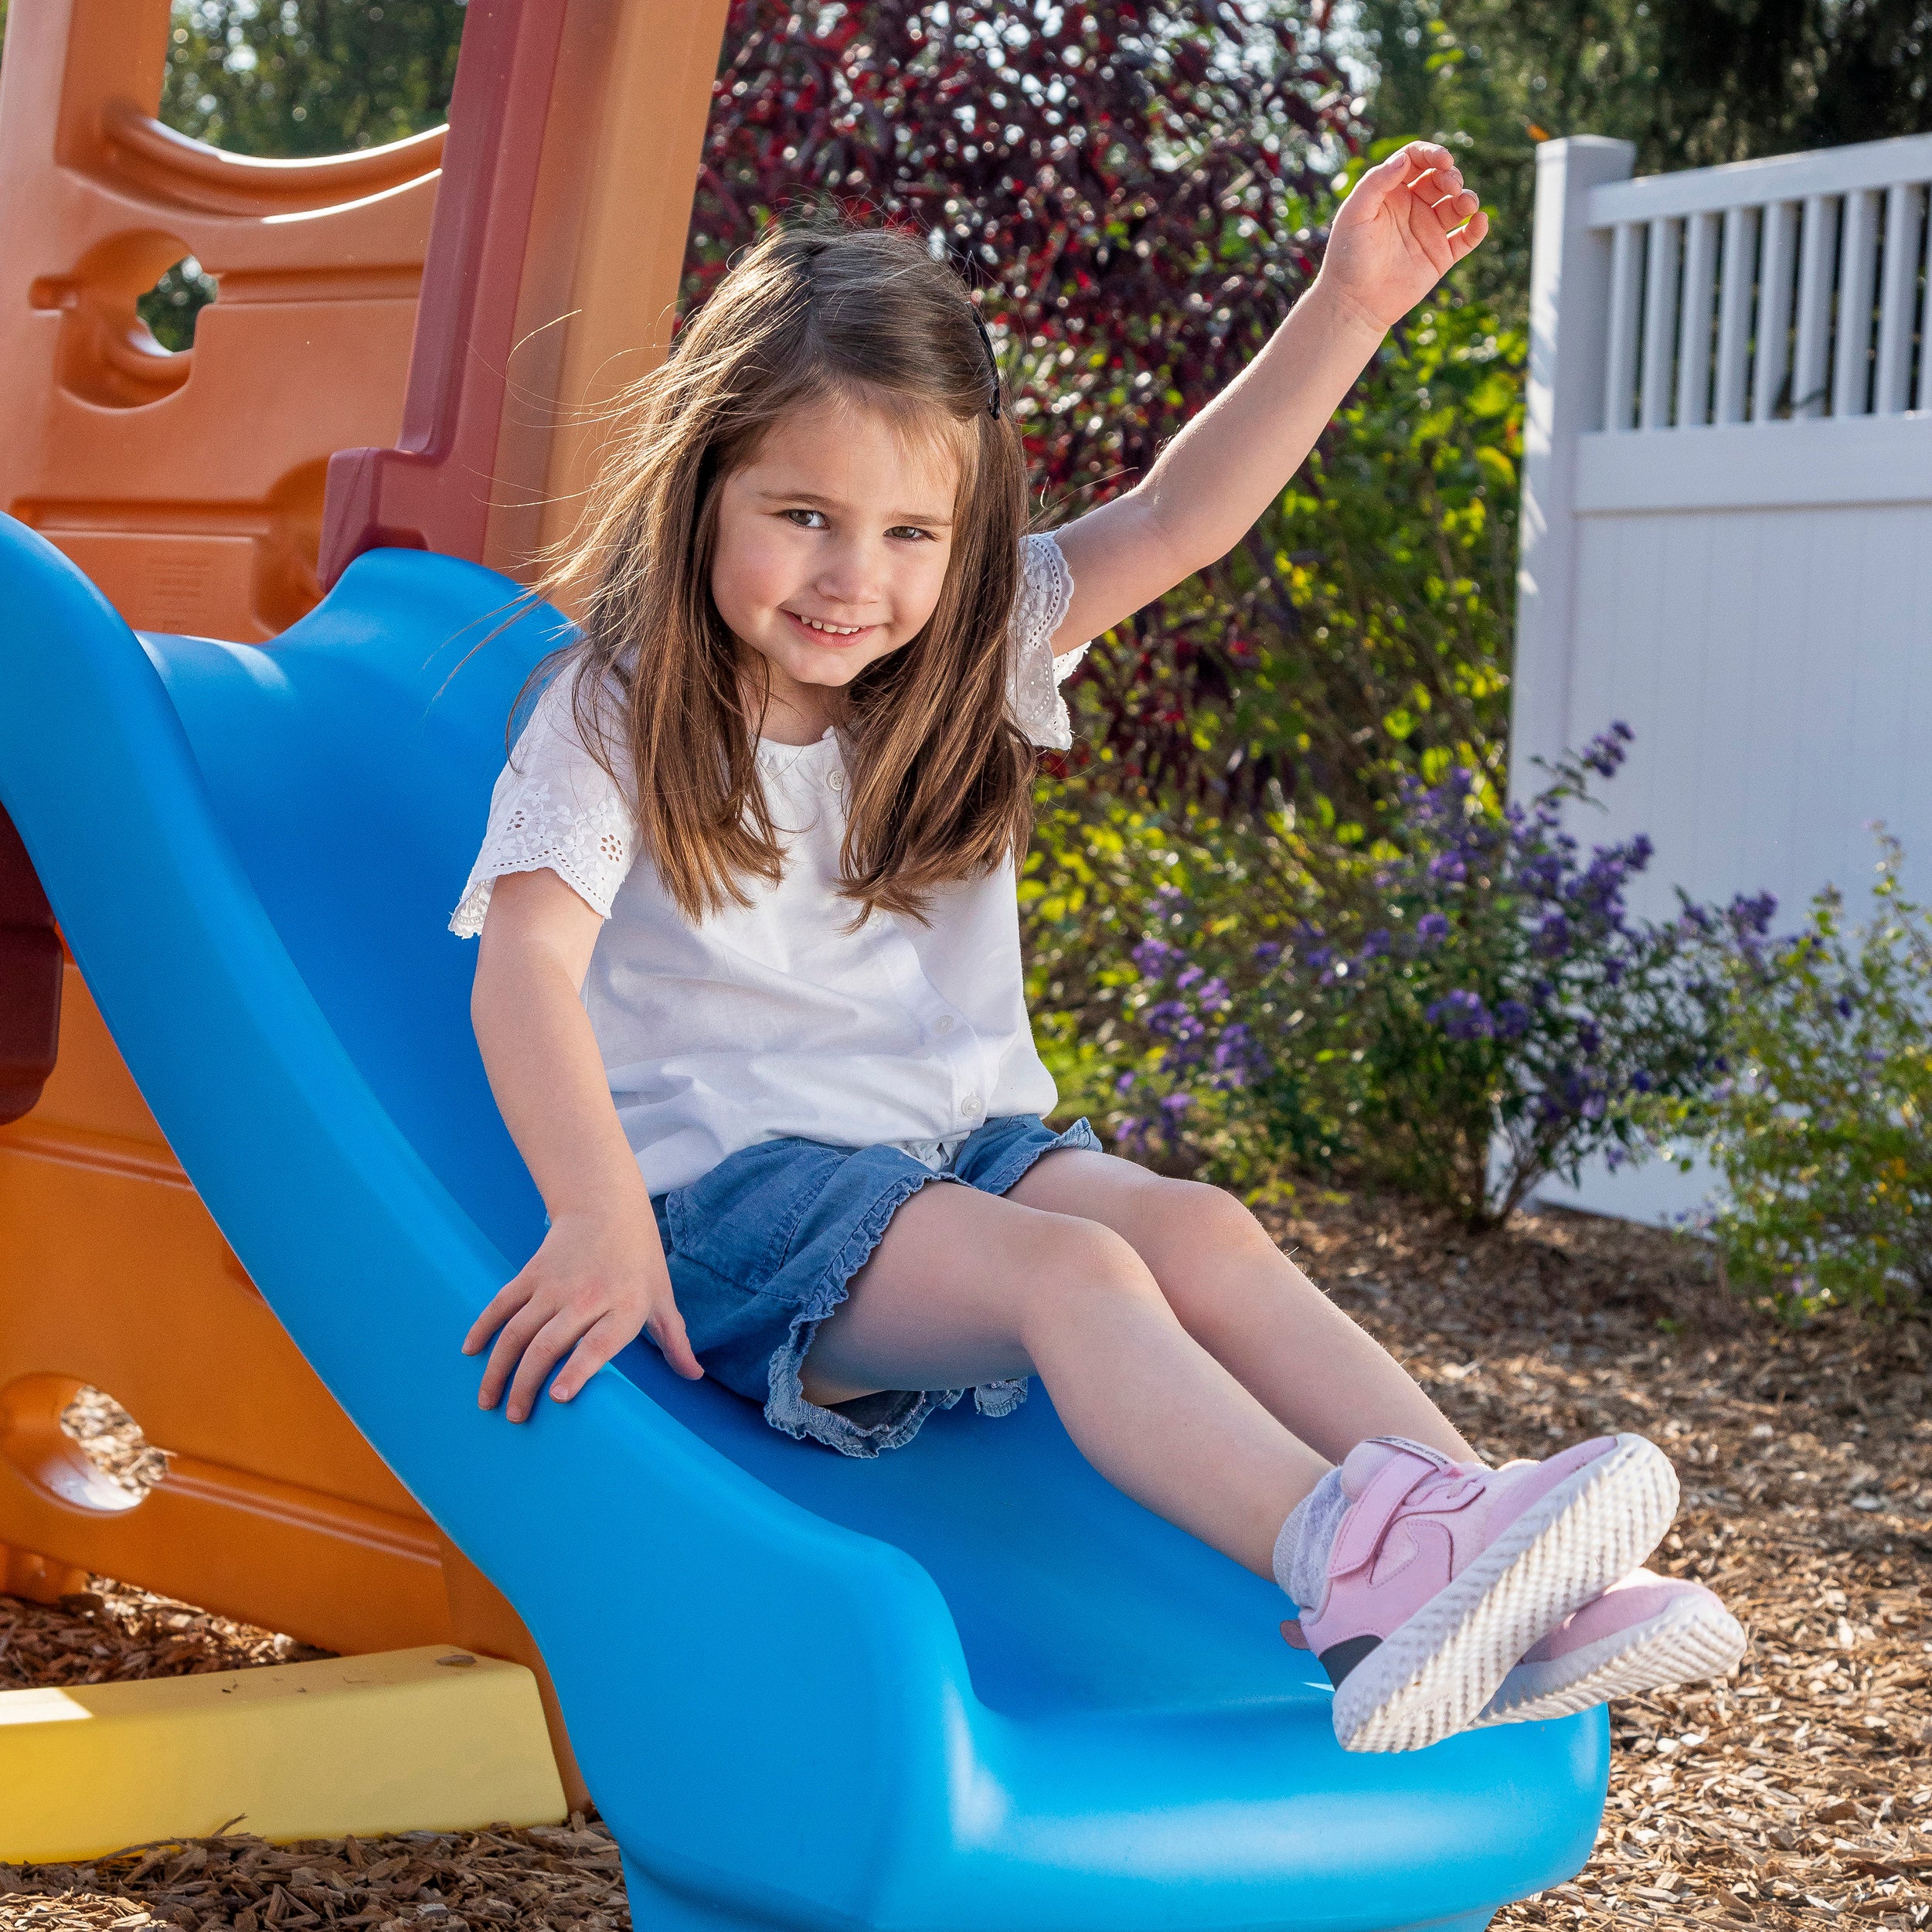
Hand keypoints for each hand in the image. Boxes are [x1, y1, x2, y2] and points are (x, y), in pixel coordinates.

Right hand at [462, 1204, 702, 1422]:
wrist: (607, 1206)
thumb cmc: (640, 1261)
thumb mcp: (662, 1298)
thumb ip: (674, 1340)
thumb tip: (694, 1376)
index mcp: (625, 1307)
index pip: (598, 1343)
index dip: (577, 1370)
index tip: (557, 1397)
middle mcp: (587, 1297)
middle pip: (548, 1345)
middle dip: (526, 1384)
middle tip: (515, 1417)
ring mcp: (554, 1284)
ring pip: (518, 1331)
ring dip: (498, 1368)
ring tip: (489, 1401)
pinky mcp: (531, 1273)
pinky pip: (501, 1304)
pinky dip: (483, 1327)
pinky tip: (471, 1352)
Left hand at [1315, 142, 1488, 336]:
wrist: (1354, 303)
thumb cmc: (1348, 257)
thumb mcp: (1354, 214)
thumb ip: (1375, 182)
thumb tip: (1404, 159)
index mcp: (1391, 192)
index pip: (1417, 160)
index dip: (1432, 154)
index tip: (1443, 160)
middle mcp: (1412, 207)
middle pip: (1441, 178)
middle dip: (1451, 176)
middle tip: (1451, 186)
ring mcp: (1428, 231)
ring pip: (1457, 205)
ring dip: (1467, 198)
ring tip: (1466, 204)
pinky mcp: (1440, 256)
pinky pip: (1466, 238)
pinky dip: (1477, 228)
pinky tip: (1480, 220)